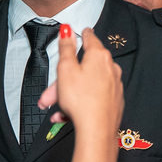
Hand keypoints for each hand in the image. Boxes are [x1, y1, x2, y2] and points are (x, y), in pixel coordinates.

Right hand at [36, 27, 122, 161]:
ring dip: (67, 96)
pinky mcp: (113, 102)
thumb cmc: (81, 100)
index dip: (82, 34)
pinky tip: (66, 116)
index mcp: (99, 56)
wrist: (97, 132)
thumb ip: (66, 48)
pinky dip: (79, 104)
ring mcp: (114, 86)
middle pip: (83, 68)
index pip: (90, 38)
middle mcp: (110, 69)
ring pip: (85, 85)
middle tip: (48, 95)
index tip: (80, 32)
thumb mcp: (65, 69)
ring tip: (54, 110)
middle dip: (62, 81)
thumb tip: (68, 30)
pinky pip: (92, 98)